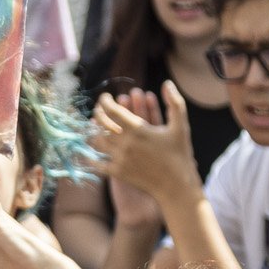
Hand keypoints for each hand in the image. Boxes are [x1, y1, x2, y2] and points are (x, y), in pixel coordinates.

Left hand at [88, 81, 201, 215]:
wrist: (176, 186)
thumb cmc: (180, 154)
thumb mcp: (180, 126)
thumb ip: (175, 103)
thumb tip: (167, 83)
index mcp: (137, 130)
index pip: (111, 110)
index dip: (105, 101)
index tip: (106, 97)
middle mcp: (124, 144)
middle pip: (100, 124)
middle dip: (97, 113)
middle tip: (99, 110)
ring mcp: (119, 159)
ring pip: (96, 141)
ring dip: (93, 131)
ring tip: (94, 126)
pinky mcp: (118, 173)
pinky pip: (97, 163)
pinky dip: (90, 156)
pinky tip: (88, 151)